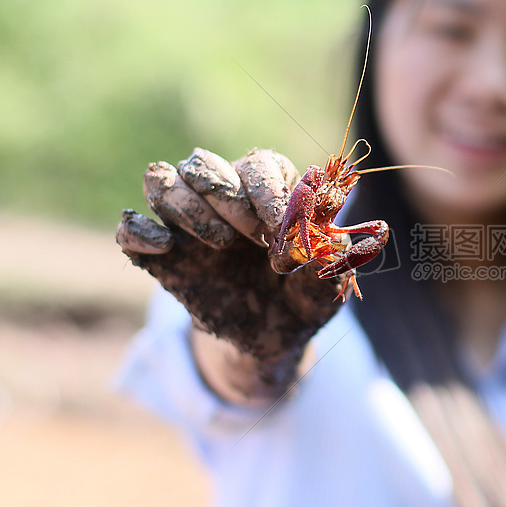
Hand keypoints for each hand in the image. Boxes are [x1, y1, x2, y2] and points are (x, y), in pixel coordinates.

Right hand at [116, 148, 344, 390]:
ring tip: (219, 245)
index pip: (261, 165)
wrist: (271, 343)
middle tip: (250, 236)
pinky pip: (132, 226)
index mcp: (269, 194)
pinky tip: (165, 250)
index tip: (281, 229)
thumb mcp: (327, 288)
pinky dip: (140, 231)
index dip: (268, 191)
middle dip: (226, 194)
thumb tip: (373, 233)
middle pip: (205, 163)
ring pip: (163, 180)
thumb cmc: (304, 302)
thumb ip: (339, 261)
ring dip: (187, 207)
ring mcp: (188, 224)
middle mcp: (225, 200)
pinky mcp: (161, 255)